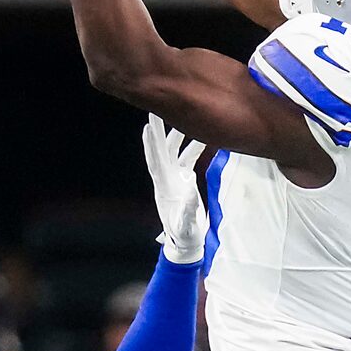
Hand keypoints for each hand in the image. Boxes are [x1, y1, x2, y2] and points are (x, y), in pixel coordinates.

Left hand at [143, 114, 205, 264]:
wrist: (187, 241)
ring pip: (174, 151)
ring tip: (185, 117)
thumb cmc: (185, 233)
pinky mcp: (184, 180)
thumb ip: (187, 207)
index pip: (156, 160)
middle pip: (161, 149)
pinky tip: (202, 138)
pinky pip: (187, 158)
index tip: (148, 125)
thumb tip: (190, 187)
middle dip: (158, 130)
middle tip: (157, 109)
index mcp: (164, 186)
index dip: (152, 142)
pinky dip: (193, 148)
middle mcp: (166, 178)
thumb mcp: (186, 222)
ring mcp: (174, 178)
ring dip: (179, 135)